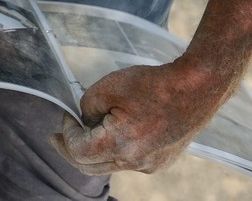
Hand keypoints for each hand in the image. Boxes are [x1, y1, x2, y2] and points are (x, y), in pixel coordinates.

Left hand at [54, 61, 226, 174]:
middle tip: (56, 138)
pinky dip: (114, 150)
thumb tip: (86, 121)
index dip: (66, 134)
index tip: (65, 116)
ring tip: (86, 130)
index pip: (78, 151)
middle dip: (71, 151)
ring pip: (110, 165)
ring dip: (94, 151)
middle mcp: (135, 162)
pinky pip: (128, 161)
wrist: (195, 89)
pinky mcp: (161, 162)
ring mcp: (150, 165)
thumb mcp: (107, 87)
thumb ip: (87, 108)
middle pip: (90, 166)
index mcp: (120, 145)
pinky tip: (114, 132)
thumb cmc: (152, 85)